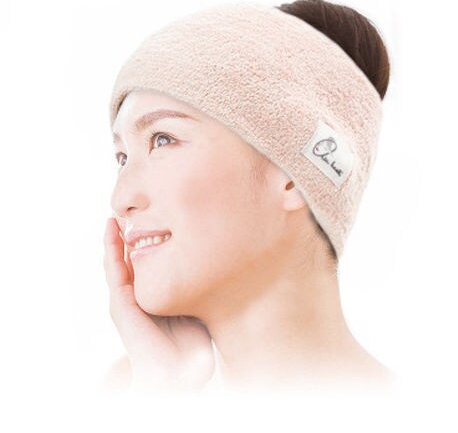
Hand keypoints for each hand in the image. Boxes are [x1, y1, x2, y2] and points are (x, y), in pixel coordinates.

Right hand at [103, 217, 215, 392]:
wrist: (180, 371)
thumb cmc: (193, 337)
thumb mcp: (198, 298)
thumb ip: (201, 278)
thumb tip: (223, 250)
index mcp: (152, 291)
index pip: (146, 257)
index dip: (146, 236)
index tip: (154, 213)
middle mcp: (137, 293)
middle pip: (129, 257)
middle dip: (128, 234)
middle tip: (131, 209)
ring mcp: (127, 299)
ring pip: (116, 261)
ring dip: (113, 238)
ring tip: (115, 216)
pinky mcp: (121, 305)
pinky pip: (114, 272)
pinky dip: (111, 251)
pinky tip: (112, 231)